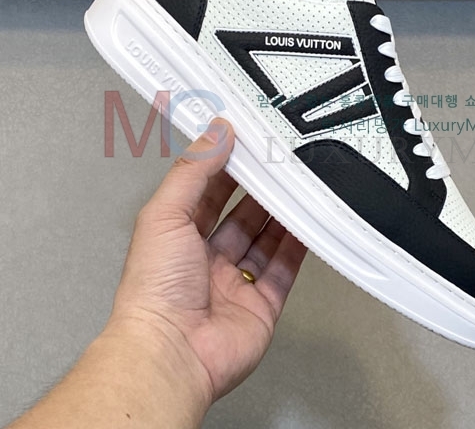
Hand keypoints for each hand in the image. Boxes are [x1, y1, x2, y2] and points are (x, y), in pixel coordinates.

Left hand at [108, 118, 306, 402]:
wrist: (172, 352)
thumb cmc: (155, 288)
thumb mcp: (166, 214)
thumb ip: (193, 171)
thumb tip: (216, 132)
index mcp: (178, 237)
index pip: (208, 193)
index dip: (228, 169)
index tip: (249, 145)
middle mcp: (206, 259)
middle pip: (241, 216)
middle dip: (261, 192)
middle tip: (282, 166)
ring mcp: (236, 282)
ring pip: (265, 240)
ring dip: (282, 215)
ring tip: (299, 188)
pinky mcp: (261, 303)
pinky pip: (284, 269)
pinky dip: (297, 247)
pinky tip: (308, 225)